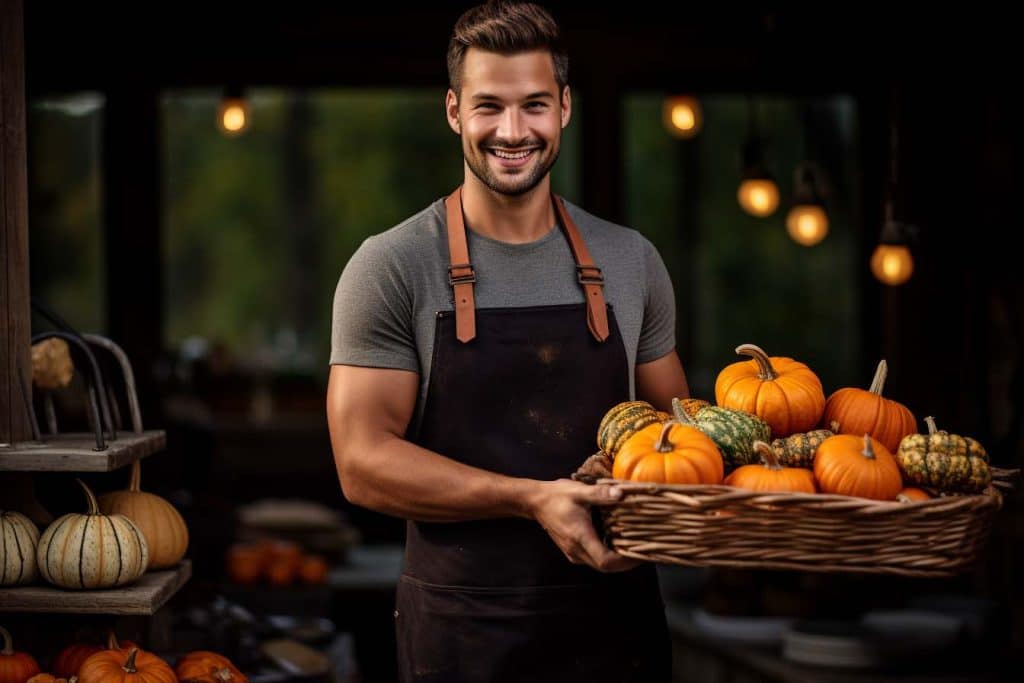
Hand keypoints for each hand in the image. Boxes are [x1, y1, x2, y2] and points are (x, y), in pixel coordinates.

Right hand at [525, 478, 639, 572]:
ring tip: (635, 547)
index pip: (606, 561)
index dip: (626, 561)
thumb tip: (621, 493)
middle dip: (627, 562)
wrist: (536, 502)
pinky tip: (618, 543)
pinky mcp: (573, 552)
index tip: (642, 553)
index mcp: (580, 537)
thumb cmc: (557, 496)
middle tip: (645, 550)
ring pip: (601, 565)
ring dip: (618, 560)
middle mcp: (576, 550)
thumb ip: (600, 494)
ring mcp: (574, 553)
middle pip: (606, 568)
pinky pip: (594, 559)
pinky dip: (609, 555)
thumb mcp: (579, 491)